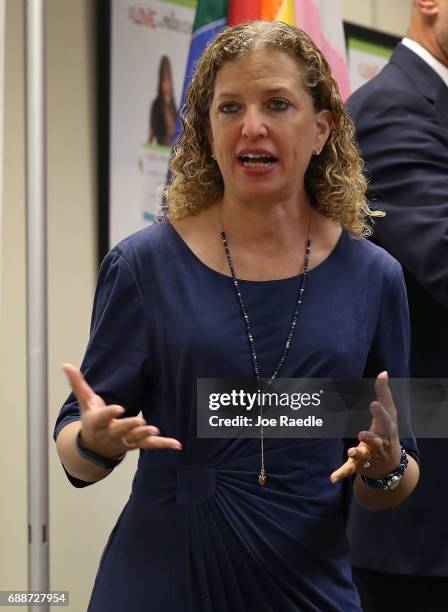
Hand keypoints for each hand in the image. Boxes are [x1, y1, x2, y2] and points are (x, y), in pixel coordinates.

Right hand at [62, 363, 181, 458]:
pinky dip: (163, 444)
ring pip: (135, 439)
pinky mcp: (136, 444)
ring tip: (154, 430)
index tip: (118, 408)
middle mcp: (110, 433)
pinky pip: (150, 445)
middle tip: (140, 421)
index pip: (102, 417)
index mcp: (97, 422)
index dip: (110, 413)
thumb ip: (78, 383)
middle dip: (129, 425)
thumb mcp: (85, 402)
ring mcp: (124, 440)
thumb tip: (64, 364)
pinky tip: (177, 444)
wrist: (94, 448)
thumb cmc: (91, 419)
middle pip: (120, 430)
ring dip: (144, 434)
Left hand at [330, 371, 400, 482]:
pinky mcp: (359, 466)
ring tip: (351, 450)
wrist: (391, 467)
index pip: (385, 421)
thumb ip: (384, 393)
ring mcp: (370, 457)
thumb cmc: (387, 433)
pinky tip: (332, 478)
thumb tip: (383, 372)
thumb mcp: (389, 414)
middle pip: (376, 441)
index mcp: (387, 431)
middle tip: (361, 433)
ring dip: (357, 453)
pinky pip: (350, 470)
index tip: (373, 403)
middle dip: (370, 438)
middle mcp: (380, 445)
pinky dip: (341, 474)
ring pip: (364, 456)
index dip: (380, 412)